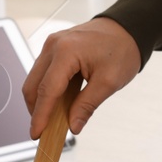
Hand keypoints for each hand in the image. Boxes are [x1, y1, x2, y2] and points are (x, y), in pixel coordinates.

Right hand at [21, 17, 140, 138]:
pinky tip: (57, 103)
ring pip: (35, 79)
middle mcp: (53, 45)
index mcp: (66, 52)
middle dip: (36, 110)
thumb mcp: (109, 82)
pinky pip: (43, 72)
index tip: (36, 134)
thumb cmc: (122, 49)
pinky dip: (47, 89)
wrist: (128, 27)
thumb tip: (73, 125)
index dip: (40, 116)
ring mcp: (52, 45)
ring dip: (41, 100)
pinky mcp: (55, 47)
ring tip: (52, 119)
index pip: (47, 90)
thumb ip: (87, 105)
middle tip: (45, 131)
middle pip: (33, 85)